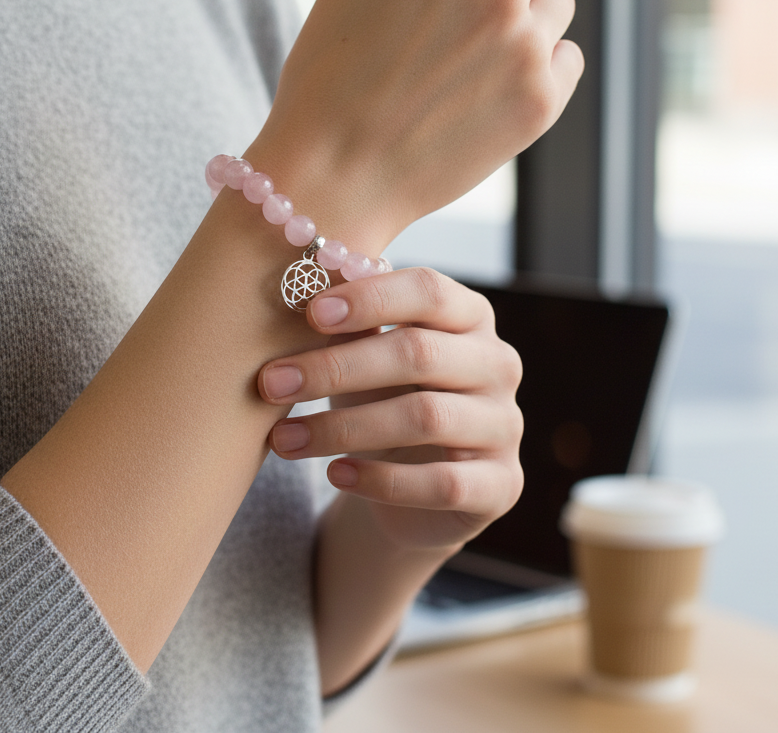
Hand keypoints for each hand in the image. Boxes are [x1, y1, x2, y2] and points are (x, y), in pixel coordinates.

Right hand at [249, 0, 582, 247]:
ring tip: (460, 56)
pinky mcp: (541, 103)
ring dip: (522, 16)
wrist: (333, 175)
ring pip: (557, 2)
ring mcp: (525, 50)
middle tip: (447, 14)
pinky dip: (536, 64)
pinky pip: (566, 56)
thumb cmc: (329, 70)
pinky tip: (480, 87)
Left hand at [258, 268, 523, 552]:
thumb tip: (300, 290)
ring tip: (283, 438)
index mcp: (469, 316)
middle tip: (272, 382)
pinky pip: (441, 482)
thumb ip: (349, 326)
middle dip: (336, 366)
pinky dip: (381, 480)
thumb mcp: (364, 357)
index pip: (429, 291)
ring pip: (425, 418)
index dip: (370, 298)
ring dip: (343, 427)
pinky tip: (335, 474)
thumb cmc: (383, 398)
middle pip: (419, 353)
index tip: (310, 313)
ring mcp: (505, 425)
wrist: (414, 488)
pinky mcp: (501, 485)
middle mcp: (497, 364)